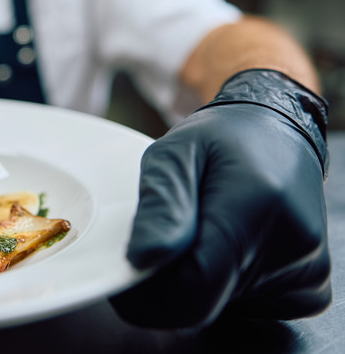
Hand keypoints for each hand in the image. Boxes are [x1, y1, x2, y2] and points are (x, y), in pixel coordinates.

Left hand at [109, 70, 331, 327]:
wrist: (277, 133)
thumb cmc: (220, 139)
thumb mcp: (173, 153)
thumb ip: (159, 204)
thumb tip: (142, 259)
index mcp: (257, 206)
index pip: (193, 287)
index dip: (150, 290)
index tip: (132, 268)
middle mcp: (293, 246)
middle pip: (205, 303)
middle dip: (170, 282)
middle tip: (163, 242)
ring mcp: (307, 272)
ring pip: (223, 308)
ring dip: (199, 282)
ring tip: (203, 232)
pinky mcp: (310, 289)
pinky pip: (248, 309)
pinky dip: (226, 287)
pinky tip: (229, 248)